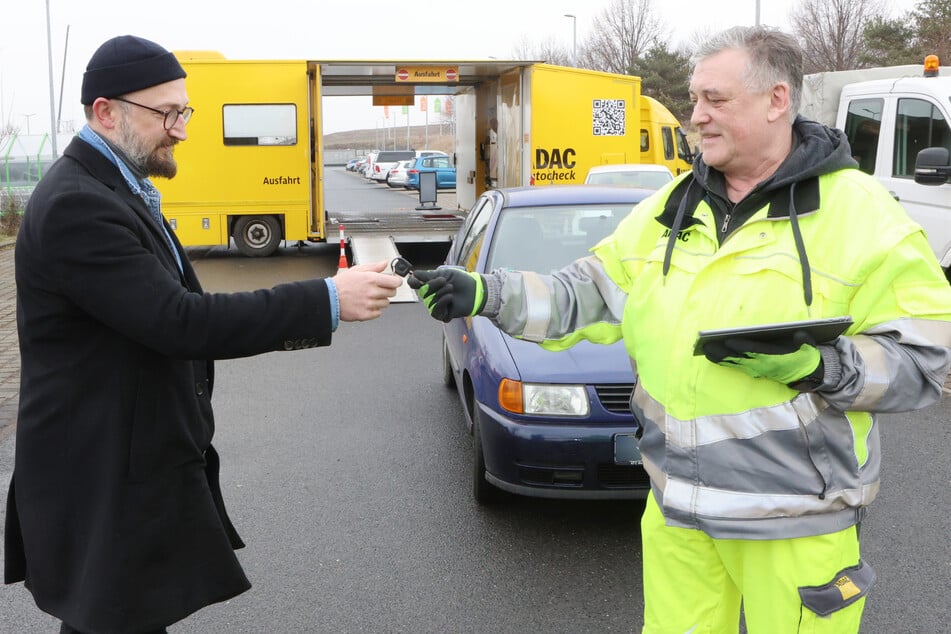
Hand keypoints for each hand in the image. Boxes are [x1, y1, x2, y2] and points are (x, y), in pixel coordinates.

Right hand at [332, 261, 402, 321]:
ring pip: (385, 303)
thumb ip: (373, 267)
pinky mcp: (366, 314)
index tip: (395, 281)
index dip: (396, 281)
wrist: (329, 298)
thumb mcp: (357, 270)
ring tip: (368, 297)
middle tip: (378, 289)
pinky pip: (378, 313)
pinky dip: (374, 310)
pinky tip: (365, 304)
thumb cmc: (341, 284)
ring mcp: (370, 304)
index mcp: (372, 279)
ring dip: (380, 300)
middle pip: (392, 293)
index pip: (395, 282)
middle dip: (387, 290)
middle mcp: (372, 292)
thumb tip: (384, 263)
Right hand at [407, 266, 484, 321]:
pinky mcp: (442, 315)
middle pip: (422, 292)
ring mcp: (436, 306)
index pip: (415, 285)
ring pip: (429, 301)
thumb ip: (428, 275)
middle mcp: (431, 296)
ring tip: (451, 288)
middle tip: (444, 281)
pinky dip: (442, 302)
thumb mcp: (444, 274)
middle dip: (433, 285)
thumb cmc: (461, 281)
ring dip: (441, 293)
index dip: (413, 282)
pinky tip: (450, 297)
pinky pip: (435, 311)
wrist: (474, 290)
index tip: (415, 279)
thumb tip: (414, 273)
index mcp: (430, 285)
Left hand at [703, 330, 822, 386]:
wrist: (807, 373)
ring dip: (720, 358)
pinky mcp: (754, 371)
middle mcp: (763, 364)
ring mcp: (757, 369)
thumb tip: (798, 335)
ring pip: (735, 363)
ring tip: (706, 350)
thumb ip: (803, 340)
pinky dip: (723, 362)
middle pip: (740, 358)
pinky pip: (736, 366)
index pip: (755, 350)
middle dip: (723, 352)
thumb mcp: (808, 346)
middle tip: (707, 346)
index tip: (728, 341)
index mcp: (775, 357)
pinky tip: (713, 356)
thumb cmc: (805, 355)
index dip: (741, 346)